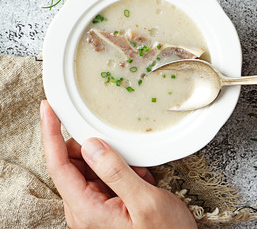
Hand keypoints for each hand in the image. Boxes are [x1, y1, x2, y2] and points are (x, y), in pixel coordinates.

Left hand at [40, 100, 196, 228]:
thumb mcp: (145, 202)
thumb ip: (116, 173)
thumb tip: (91, 145)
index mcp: (87, 210)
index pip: (58, 165)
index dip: (51, 134)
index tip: (48, 110)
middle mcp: (84, 208)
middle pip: (72, 161)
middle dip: (93, 147)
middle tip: (118, 145)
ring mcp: (93, 204)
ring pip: (88, 164)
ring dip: (111, 159)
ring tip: (136, 172)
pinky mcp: (103, 201)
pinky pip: (101, 172)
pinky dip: (118, 167)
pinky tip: (136, 177)